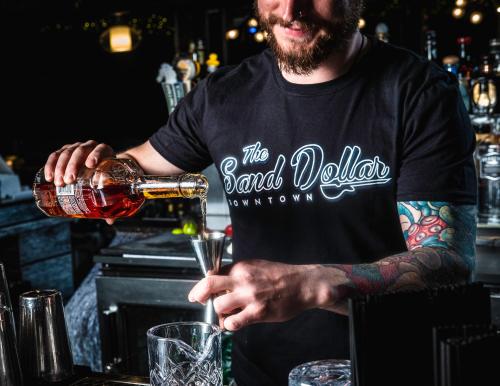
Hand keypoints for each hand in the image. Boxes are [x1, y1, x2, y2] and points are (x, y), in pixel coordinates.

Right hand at [44, 140, 114, 223]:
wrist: (99, 167)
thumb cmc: (106, 178)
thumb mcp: (110, 186)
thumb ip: (111, 202)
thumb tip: (110, 221)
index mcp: (106, 152)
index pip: (100, 150)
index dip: (95, 155)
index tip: (90, 165)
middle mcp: (90, 147)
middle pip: (80, 151)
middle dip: (73, 165)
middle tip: (69, 181)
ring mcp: (76, 147)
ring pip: (66, 153)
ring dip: (60, 167)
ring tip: (58, 182)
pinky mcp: (65, 151)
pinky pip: (55, 155)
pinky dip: (50, 165)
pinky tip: (48, 177)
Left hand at [188, 260, 329, 330]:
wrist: (303, 284)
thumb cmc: (280, 276)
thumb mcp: (255, 266)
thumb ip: (237, 274)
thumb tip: (217, 283)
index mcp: (241, 267)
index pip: (212, 274)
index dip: (202, 286)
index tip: (198, 294)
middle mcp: (243, 279)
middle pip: (209, 285)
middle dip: (200, 296)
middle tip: (200, 302)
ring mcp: (250, 296)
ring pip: (219, 306)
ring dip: (220, 313)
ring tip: (227, 315)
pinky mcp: (258, 312)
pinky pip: (233, 322)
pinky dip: (230, 325)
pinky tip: (236, 322)